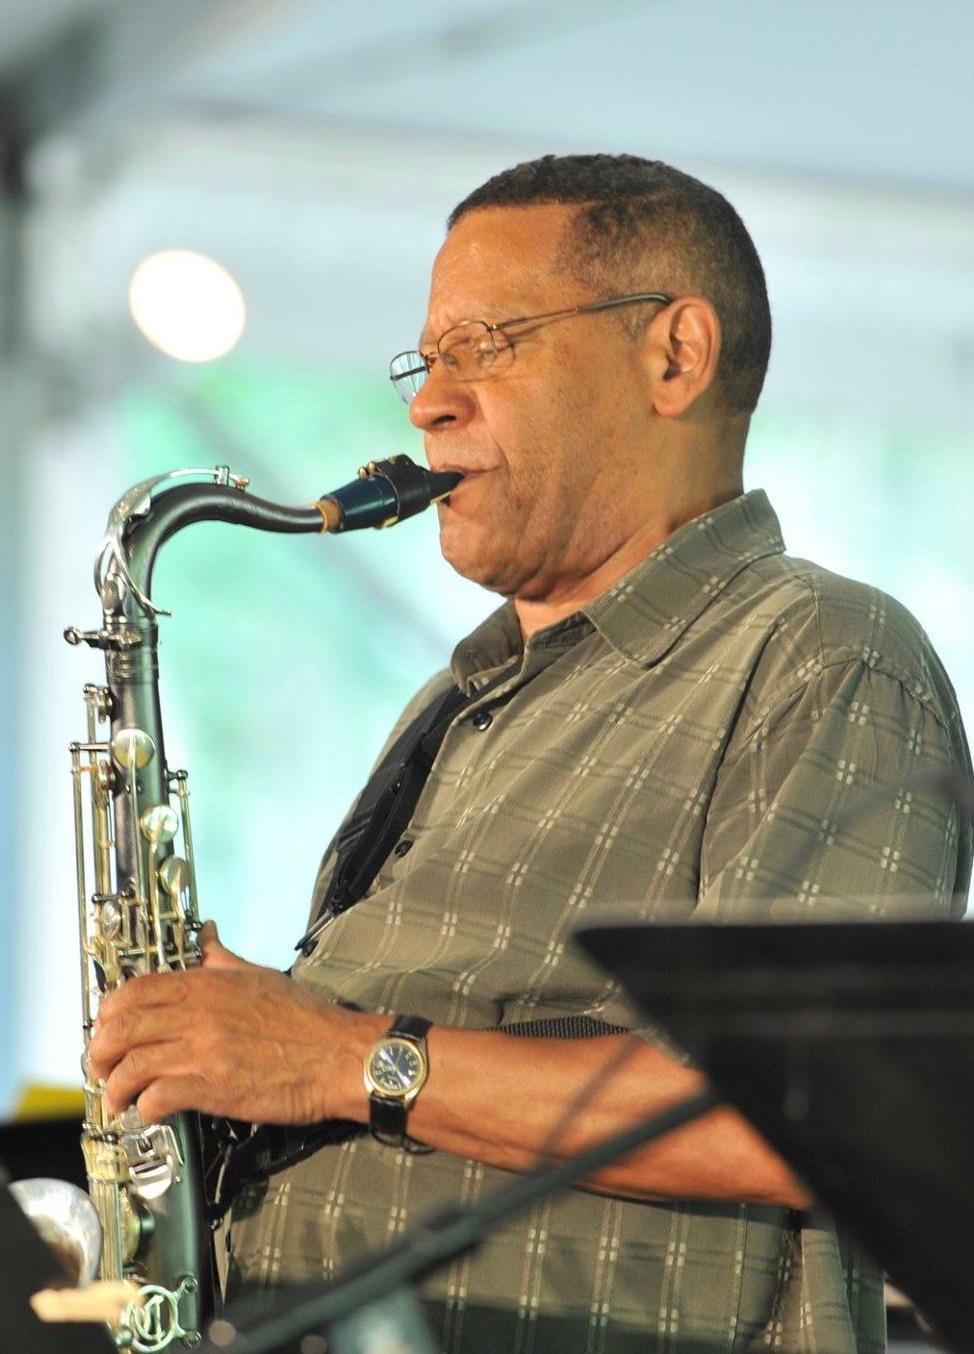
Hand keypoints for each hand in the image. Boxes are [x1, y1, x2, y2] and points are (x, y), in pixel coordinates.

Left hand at [87, 922, 381, 1124]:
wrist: (338, 1057)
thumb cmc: (307, 1020)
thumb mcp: (260, 975)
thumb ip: (224, 959)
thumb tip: (208, 936)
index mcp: (206, 984)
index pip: (134, 991)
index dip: (110, 1013)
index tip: (108, 1028)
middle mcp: (196, 1013)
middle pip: (121, 1029)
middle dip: (100, 1052)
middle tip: (102, 1067)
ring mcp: (201, 1051)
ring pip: (131, 1066)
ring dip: (116, 1087)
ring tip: (119, 1098)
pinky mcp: (210, 1087)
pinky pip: (156, 1097)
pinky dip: (145, 1107)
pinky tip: (151, 1111)